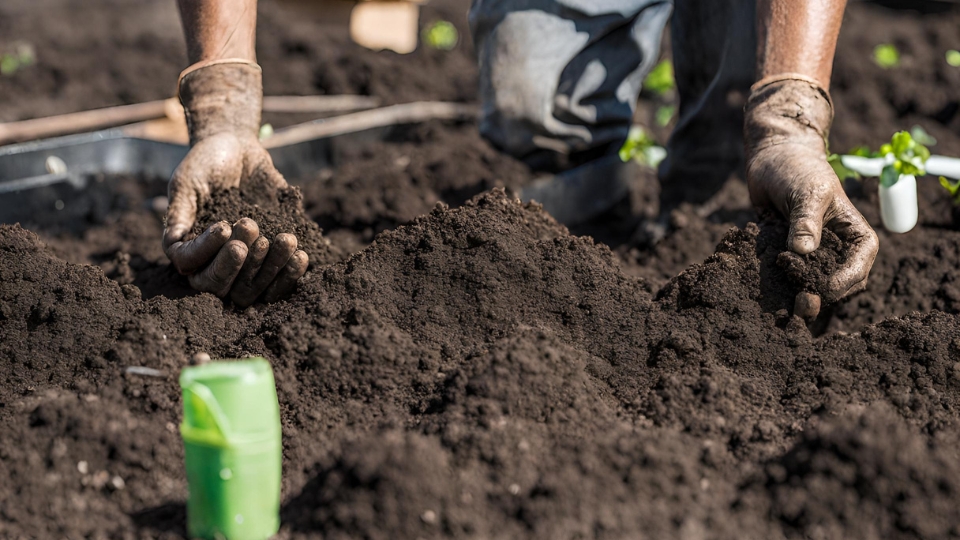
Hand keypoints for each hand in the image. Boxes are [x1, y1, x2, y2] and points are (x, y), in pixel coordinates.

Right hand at [163, 61, 307, 306]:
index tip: (224, 226)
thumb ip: (180, 215)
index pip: (192, 268)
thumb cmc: (207, 165)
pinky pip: (280, 283)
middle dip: (238, 264)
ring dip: (271, 268)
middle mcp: (215, 262)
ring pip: (252, 289)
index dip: (207, 253)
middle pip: (222, 287)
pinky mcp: (271, 261)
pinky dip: (291, 273)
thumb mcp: (187, 184)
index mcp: (190, 248)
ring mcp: (244, 265)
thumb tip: (176, 250)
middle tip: (252, 228)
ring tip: (286, 239)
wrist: (237, 147)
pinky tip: (301, 254)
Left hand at [745, 78, 878, 317]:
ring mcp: (811, 256)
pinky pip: (783, 277)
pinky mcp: (786, 257)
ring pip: (809, 286)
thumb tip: (802, 252)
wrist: (773, 159)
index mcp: (855, 236)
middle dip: (820, 297)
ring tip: (781, 305)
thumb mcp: (807, 191)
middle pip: (837, 285)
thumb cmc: (800, 169)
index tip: (820, 288)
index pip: (859, 267)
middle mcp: (836, 251)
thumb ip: (805, 221)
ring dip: (796, 296)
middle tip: (799, 305)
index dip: (843, 282)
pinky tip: (761, 290)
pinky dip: (775, 285)